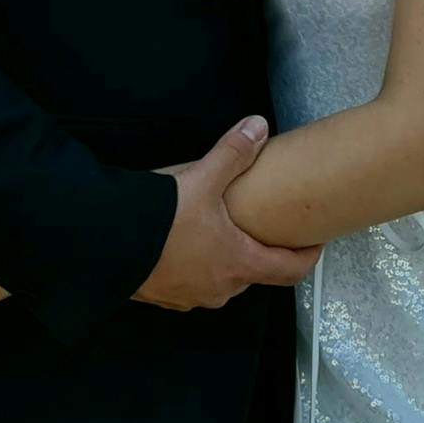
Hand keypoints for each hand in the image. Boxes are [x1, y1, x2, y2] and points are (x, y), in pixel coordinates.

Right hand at [135, 116, 319, 312]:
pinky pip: (193, 283)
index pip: (289, 270)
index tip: (316, 243)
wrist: (107, 248)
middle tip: (261, 227)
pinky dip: (198, 267)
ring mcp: (192, 297)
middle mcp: (220, 289)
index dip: (307, 257)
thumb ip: (233, 152)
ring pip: (222, 280)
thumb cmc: (163, 221)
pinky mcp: (166, 298)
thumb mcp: (202, 180)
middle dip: (260, 252)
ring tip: (221, 232)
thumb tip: (259, 125)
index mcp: (239, 264)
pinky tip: (184, 244)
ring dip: (227, 260)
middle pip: (254, 273)